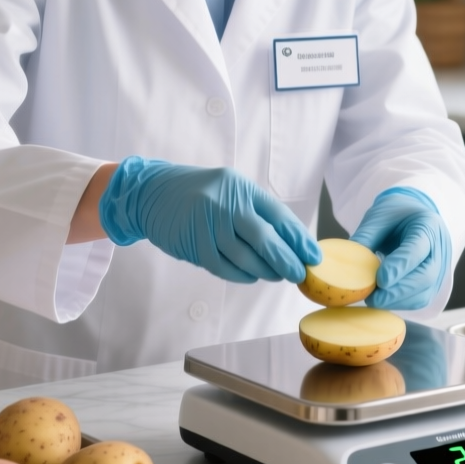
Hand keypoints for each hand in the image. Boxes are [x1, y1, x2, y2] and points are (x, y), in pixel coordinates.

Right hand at [99, 157, 320, 283]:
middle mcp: (225, 203)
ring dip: (265, 271)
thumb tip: (290, 243)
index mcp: (240, 187)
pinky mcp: (192, 243)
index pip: (278, 216)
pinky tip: (252, 277)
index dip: (299, 239)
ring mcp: (206, 223)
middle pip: (265, 238)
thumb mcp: (229, 189)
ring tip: (276, 276)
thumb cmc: (198, 192)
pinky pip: (223, 267)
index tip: (314, 256)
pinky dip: (241, 275)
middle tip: (299, 274)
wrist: (150, 192)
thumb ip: (256, 211)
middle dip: (286, 260)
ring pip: (245, 257)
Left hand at [350, 187, 451, 309]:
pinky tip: (382, 301)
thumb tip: (345, 264)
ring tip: (373, 300)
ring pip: (424, 293)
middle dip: (398, 291)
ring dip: (398, 301)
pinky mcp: (433, 284)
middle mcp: (439, 249)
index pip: (417, 249)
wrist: (413, 216)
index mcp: (427, 225)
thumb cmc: (396, 215)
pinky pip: (419, 299)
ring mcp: (439, 269)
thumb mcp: (378, 217)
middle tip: (372, 298)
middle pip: (426, 276)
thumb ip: (365, 238)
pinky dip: (400, 303)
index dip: (400, 267)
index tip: (381, 280)